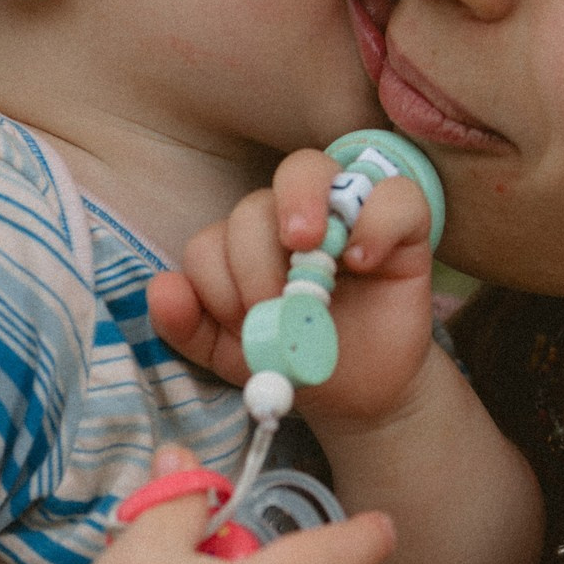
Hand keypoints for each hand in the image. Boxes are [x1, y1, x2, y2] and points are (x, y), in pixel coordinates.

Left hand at [148, 150, 437, 433]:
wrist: (362, 394)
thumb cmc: (298, 362)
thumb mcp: (233, 355)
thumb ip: (189, 326)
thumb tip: (161, 289)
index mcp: (245, 246)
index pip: (214, 240)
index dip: (220, 283)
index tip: (243, 324)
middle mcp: (289, 218)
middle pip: (255, 203)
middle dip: (253, 258)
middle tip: (271, 301)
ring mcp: (345, 212)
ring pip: (310, 168)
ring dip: (301, 206)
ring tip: (309, 253)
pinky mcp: (402, 224)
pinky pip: (394, 195)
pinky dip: (375, 222)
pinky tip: (364, 263)